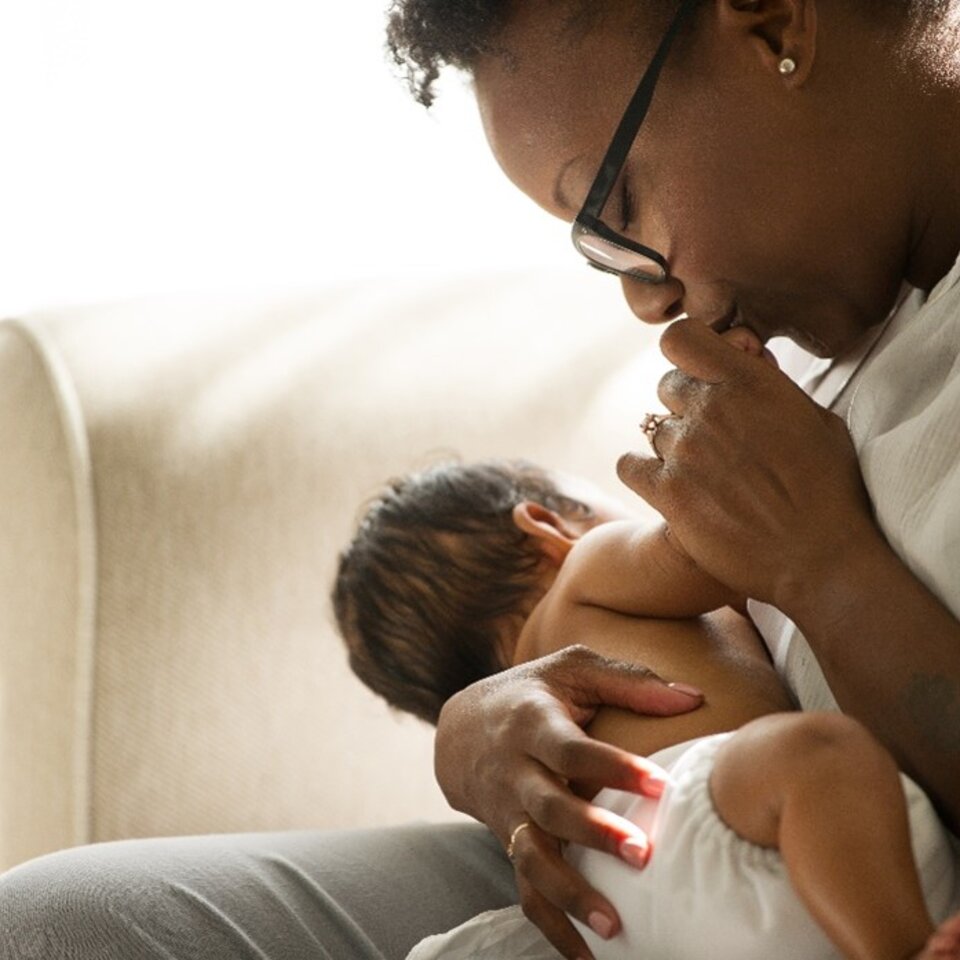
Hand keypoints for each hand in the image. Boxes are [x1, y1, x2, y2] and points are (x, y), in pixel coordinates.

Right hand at [434, 645, 702, 959]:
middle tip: (644, 856)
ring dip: (569, 893)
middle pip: (549, 807)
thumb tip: (693, 697)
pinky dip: (553, 926)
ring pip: (531, 856)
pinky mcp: (510, 842)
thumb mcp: (573, 669)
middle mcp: (515, 770)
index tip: (660, 784)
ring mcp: (508, 811)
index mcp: (532, 722)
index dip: (613, 767)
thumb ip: (629, 681)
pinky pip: (525, 889)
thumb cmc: (535, 692)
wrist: (462, 728)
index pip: (571, 748)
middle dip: (593, 834)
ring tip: (614, 925)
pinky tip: (588, 956)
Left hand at [618, 318, 878, 611]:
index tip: (701, 372)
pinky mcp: (667, 493)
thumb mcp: (815, 419)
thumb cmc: (829, 489)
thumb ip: (770, 385)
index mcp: (748, 382)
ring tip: (704, 475)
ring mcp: (685, 450)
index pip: (680, 338)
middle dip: (686, 405)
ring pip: (652, 429)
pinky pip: (627, 465)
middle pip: (667, 385)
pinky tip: (666, 486)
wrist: (821, 558)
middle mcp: (710, 409)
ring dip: (672, 446)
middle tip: (712, 435)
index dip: (686, 353)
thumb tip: (744, 357)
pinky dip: (641, 472)